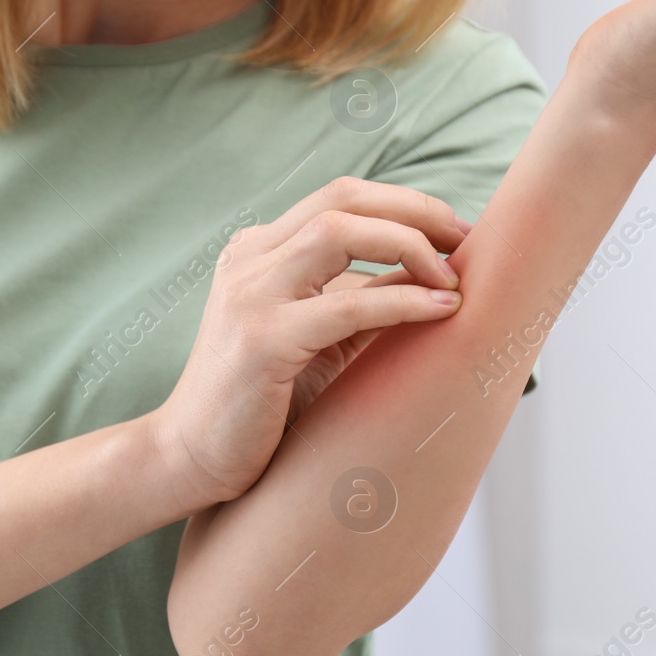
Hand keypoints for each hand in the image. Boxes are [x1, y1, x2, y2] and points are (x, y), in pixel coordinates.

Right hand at [147, 176, 470, 510]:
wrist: (188, 458)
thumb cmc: (257, 404)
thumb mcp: (316, 337)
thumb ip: (359, 300)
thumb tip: (431, 275)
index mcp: (256, 252)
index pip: (339, 198)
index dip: (404, 204)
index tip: (454, 233)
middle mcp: (248, 260)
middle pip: (342, 200)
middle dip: (415, 211)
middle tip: (466, 243)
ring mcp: (250, 296)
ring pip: (340, 232)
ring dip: (410, 245)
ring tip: (452, 278)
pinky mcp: (261, 341)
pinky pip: (347, 305)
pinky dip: (404, 302)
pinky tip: (441, 310)